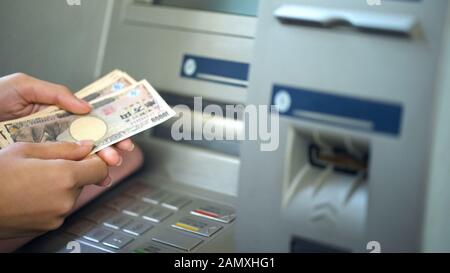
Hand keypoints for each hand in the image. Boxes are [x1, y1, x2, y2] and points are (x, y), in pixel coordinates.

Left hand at [0, 73, 134, 165]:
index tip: (124, 134)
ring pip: (79, 156)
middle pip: (90, 139)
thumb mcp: (24, 86)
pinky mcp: (37, 160)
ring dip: (98, 162)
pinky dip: (78, 174)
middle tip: (119, 154)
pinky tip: (91, 178)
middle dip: (109, 147)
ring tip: (109, 167)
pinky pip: (60, 167)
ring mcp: (47, 147)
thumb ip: (56, 93)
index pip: (89, 119)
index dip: (109, 126)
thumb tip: (85, 106)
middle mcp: (55, 130)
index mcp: (56, 112)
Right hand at [0, 141, 107, 238]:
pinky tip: (31, 193)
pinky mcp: (49, 226)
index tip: (87, 155)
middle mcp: (65, 199)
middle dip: (73, 171)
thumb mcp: (27, 149)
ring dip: (61, 186)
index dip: (95, 160)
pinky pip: (59, 208)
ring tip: (33, 180)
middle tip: (48, 165)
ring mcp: (58, 216)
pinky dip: (52, 199)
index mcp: (65, 176)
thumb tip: (86, 147)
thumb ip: (63, 148)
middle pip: (85, 181)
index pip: (101, 169)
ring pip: (72, 194)